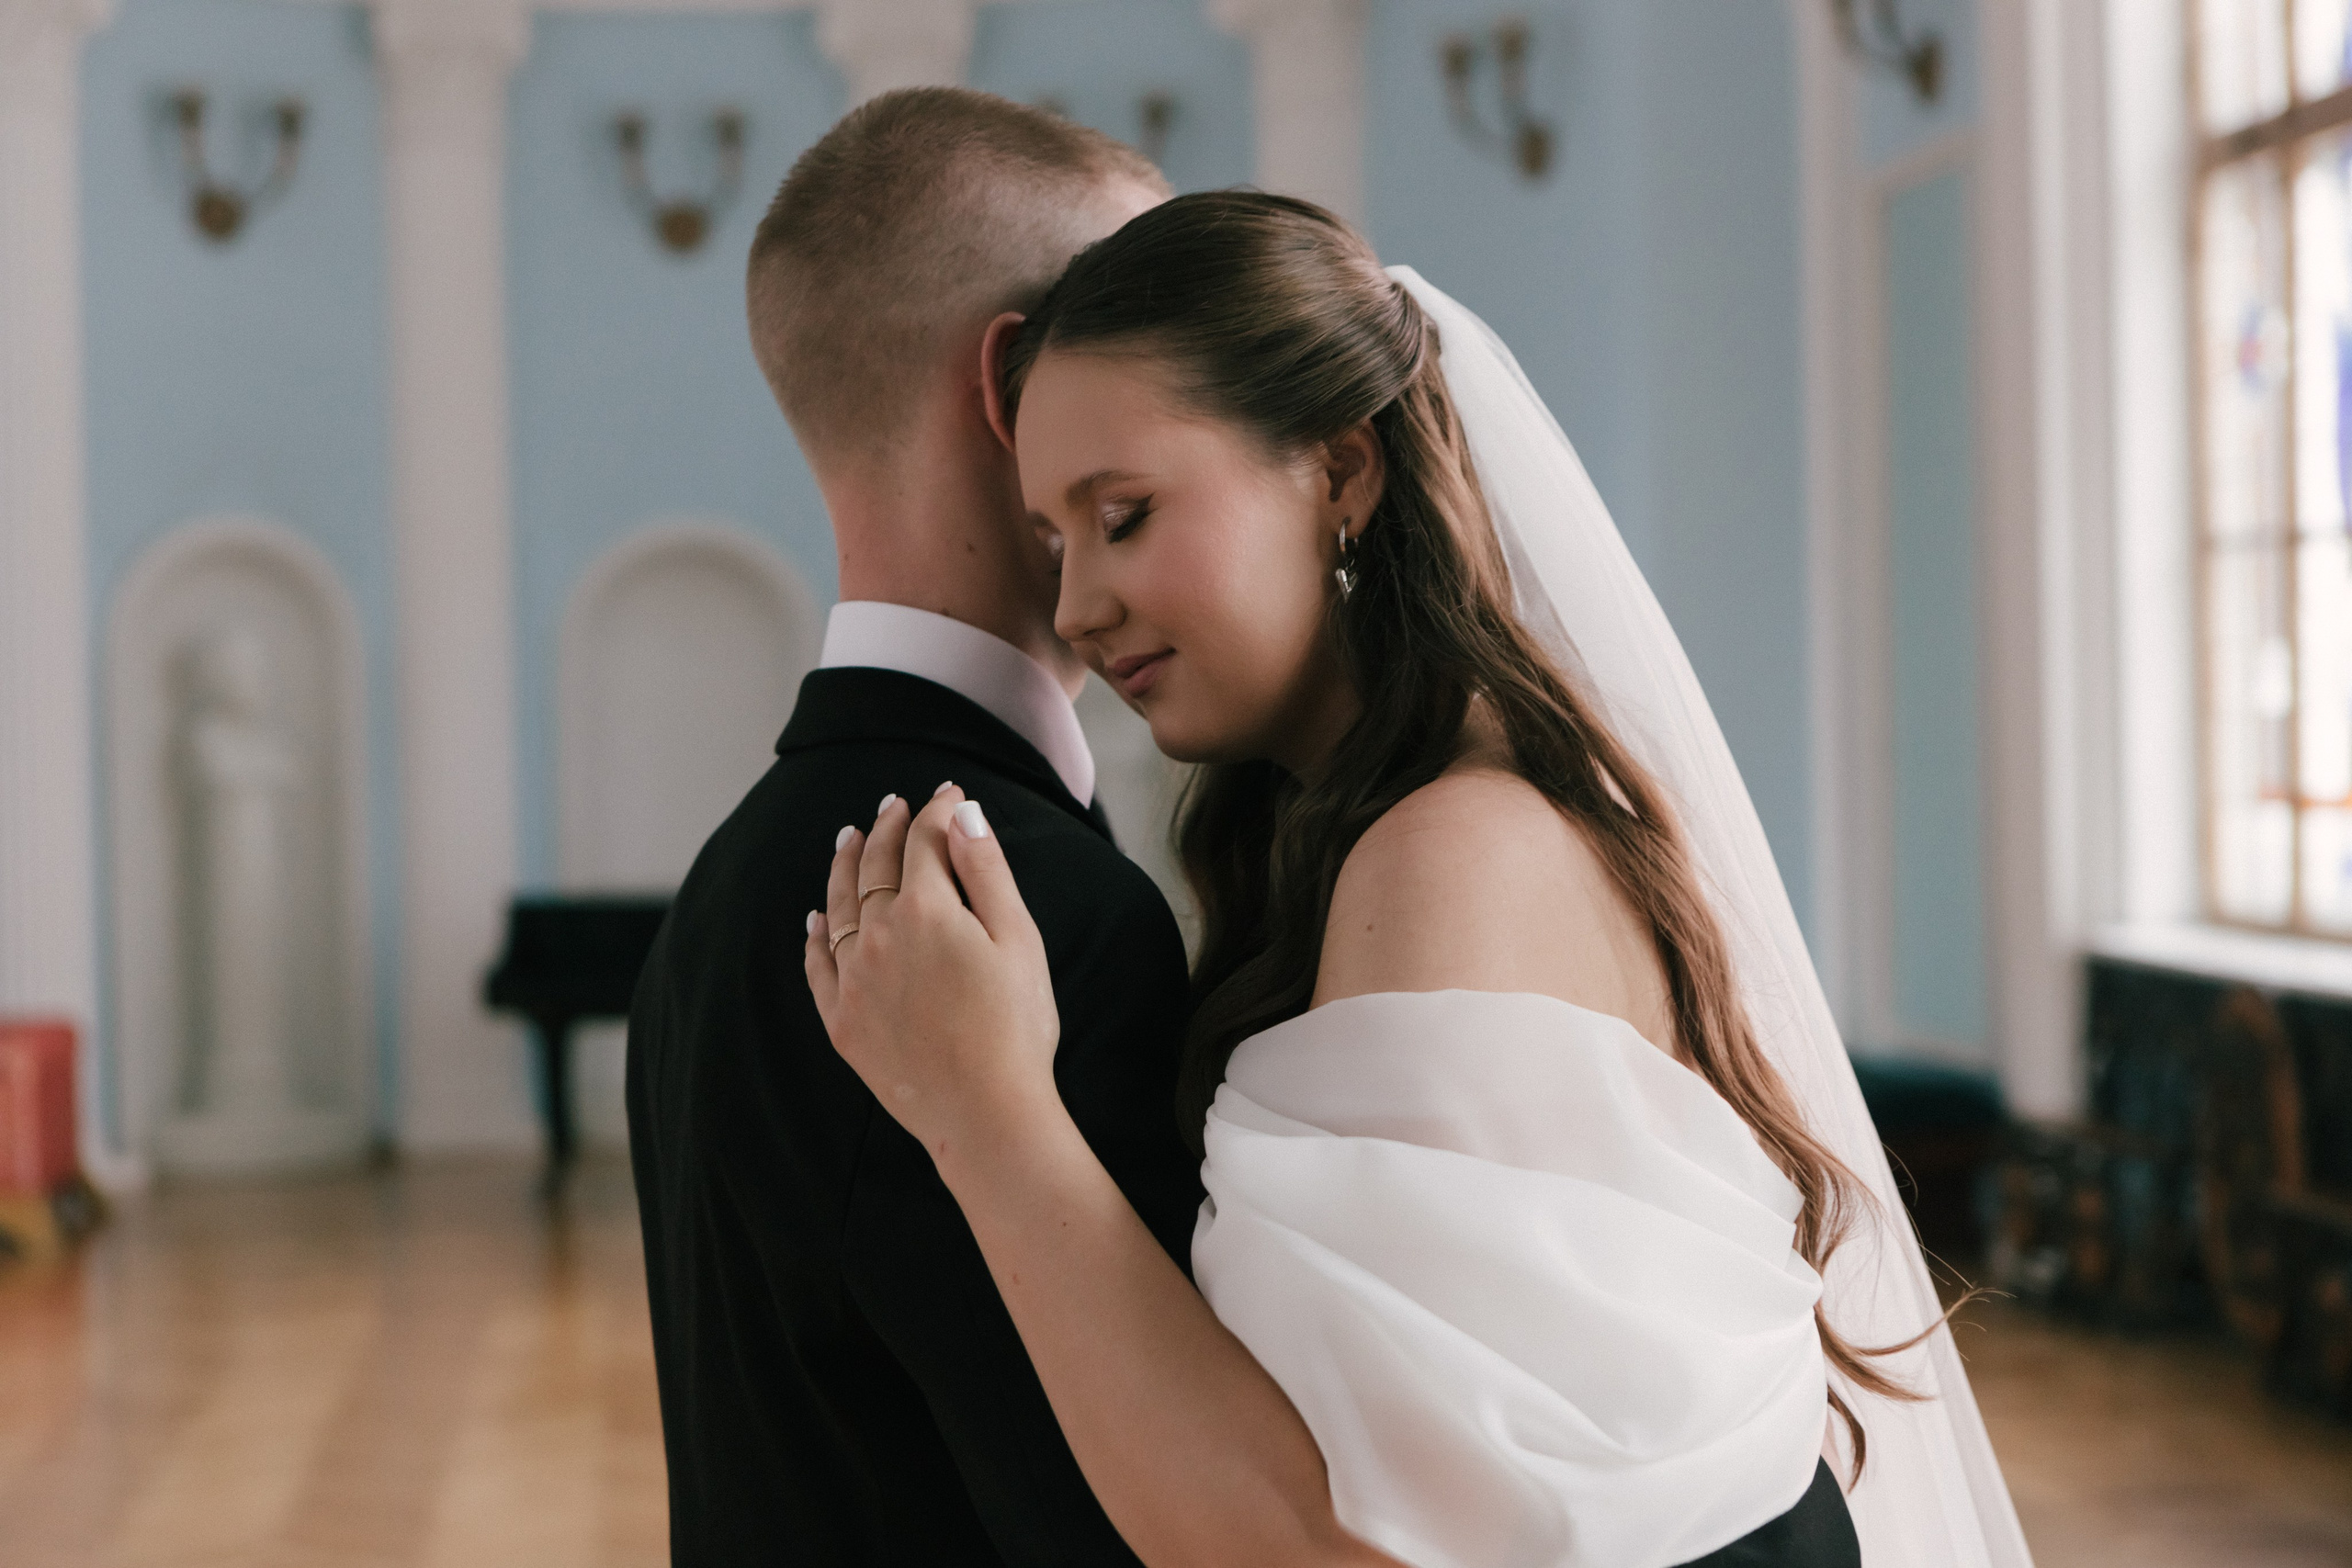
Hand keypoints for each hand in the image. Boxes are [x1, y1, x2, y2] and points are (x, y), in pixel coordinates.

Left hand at [805, 785, 1062, 1159]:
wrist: (986, 1112)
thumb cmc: (1016, 1026)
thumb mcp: (1018, 938)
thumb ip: (987, 871)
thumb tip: (963, 816)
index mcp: (926, 910)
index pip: (925, 842)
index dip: (938, 812)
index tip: (948, 795)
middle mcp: (878, 937)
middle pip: (875, 866)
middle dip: (887, 829)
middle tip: (893, 806)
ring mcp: (853, 981)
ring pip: (840, 907)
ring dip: (844, 867)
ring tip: (848, 839)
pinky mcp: (842, 1022)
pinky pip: (818, 966)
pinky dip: (817, 936)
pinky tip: (817, 919)